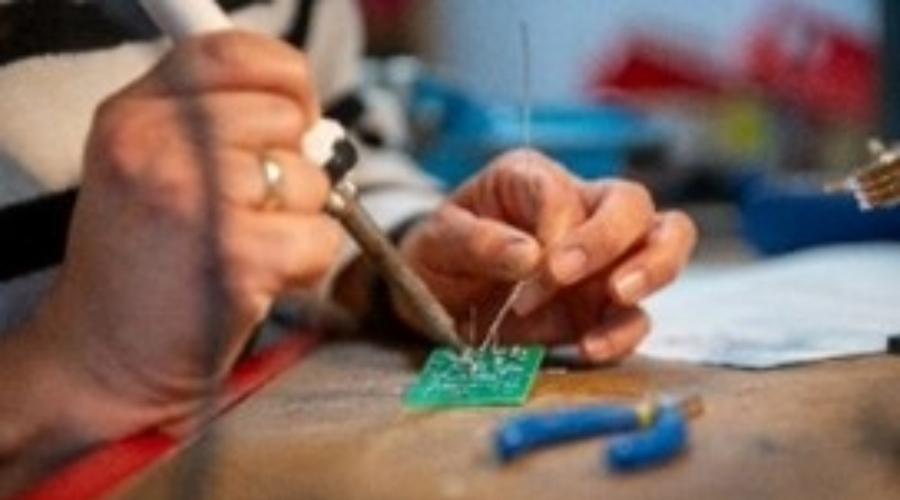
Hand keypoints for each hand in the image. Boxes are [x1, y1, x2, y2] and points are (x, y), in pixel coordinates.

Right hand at [16, 32, 341, 444]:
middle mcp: (155, 144)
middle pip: (286, 118)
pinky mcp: (233, 257)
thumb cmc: (144, 264)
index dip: (286, 80)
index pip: (234, 51)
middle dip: (298, 168)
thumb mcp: (153, 169)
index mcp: (134, 114)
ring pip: (313, 180)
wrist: (103, 358)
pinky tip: (262, 282)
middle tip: (261, 210)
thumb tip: (317, 126)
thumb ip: (220, 127)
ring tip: (249, 251)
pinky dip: (307, 264)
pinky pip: (319, 237)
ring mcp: (193, 199)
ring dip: (302, 223)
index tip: (295, 119)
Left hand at [400, 149, 695, 362]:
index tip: (531, 270)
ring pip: (662, 245)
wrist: (437, 298)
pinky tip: (590, 348)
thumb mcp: (438, 241)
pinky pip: (634, 316)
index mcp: (533, 181)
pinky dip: (624, 333)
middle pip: (632, 204)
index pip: (565, 191)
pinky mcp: (600, 308)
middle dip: (611, 239)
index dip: (557, 230)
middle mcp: (578, 212)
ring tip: (617, 297)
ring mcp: (599, 262)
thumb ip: (477, 241)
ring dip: (651, 270)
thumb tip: (529, 256)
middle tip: (571, 275)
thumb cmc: (440, 254)